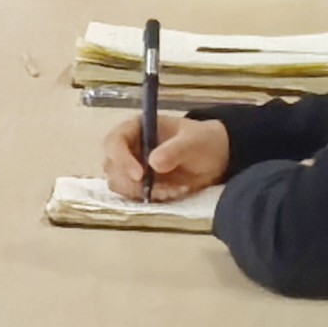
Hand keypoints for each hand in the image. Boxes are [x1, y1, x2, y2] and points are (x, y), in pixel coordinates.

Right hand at [104, 116, 233, 200]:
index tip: (139, 175)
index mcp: (136, 128)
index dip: (121, 159)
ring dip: (139, 191)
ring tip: (168, 190)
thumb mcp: (193, 142)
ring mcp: (132, 165)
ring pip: (118, 182)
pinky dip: (147, 197)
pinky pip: (131, 194)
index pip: (114, 142)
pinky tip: (169, 193)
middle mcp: (129, 146)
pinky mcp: (139, 183)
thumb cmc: (203, 141)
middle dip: (130, 181)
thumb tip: (153, 163)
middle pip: (111, 165)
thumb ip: (175, 150)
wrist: (216, 158)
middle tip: (156, 189)